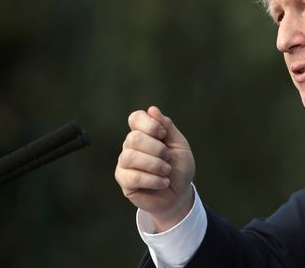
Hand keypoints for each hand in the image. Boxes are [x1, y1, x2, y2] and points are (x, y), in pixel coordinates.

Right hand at [115, 106, 195, 231]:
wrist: (179, 194)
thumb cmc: (179, 168)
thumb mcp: (179, 145)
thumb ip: (168, 127)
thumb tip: (152, 109)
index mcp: (145, 133)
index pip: (136, 118)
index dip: (150, 124)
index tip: (163, 135)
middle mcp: (131, 145)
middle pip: (134, 138)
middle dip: (156, 149)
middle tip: (168, 158)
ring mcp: (125, 162)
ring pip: (130, 157)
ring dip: (154, 165)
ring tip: (167, 171)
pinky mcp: (124, 180)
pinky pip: (132, 176)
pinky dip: (152, 180)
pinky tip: (163, 183)